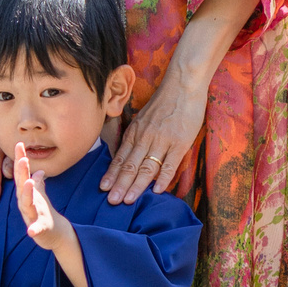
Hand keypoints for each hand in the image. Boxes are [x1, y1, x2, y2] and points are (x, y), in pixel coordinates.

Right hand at [14, 142, 72, 253]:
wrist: (54, 234)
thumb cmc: (44, 214)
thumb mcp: (40, 196)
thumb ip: (38, 183)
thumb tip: (38, 171)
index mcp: (27, 193)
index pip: (22, 174)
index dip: (20, 159)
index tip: (19, 144)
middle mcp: (26, 203)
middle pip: (22, 186)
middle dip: (21, 173)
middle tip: (22, 159)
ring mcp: (31, 216)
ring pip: (26, 204)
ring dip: (27, 194)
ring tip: (28, 183)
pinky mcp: (38, 230)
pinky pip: (34, 229)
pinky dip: (33, 229)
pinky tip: (31, 230)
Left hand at [103, 77, 206, 204]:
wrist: (183, 84)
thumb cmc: (165, 101)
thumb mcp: (144, 116)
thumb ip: (138, 134)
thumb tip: (130, 152)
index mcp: (136, 131)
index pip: (121, 156)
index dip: (112, 173)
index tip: (103, 188)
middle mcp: (146, 137)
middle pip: (130, 165)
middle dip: (120, 185)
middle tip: (112, 201)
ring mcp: (163, 140)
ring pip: (147, 167)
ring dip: (137, 186)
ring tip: (128, 200)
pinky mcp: (180, 142)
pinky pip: (170, 163)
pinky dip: (164, 178)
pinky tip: (158, 190)